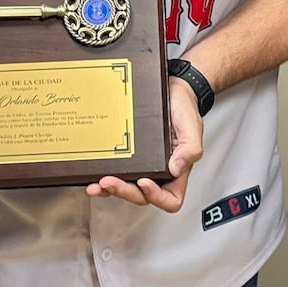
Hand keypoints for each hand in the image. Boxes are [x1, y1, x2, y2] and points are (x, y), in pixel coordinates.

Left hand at [85, 77, 203, 211]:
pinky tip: (94, 174)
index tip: (143, 182)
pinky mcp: (130, 153)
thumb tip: (176, 168)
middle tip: (109, 182)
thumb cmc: (184, 107)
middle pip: (142, 196)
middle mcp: (159, 171)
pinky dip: (105, 173)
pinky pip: (118, 169)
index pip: (170, 198)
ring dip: (111, 189)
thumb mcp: (192, 127)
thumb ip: (190, 149)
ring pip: (126, 186)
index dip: (156, 197)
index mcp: (177, 170)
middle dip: (124, 192)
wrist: (173, 87)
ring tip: (97, 184)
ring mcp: (143, 164)